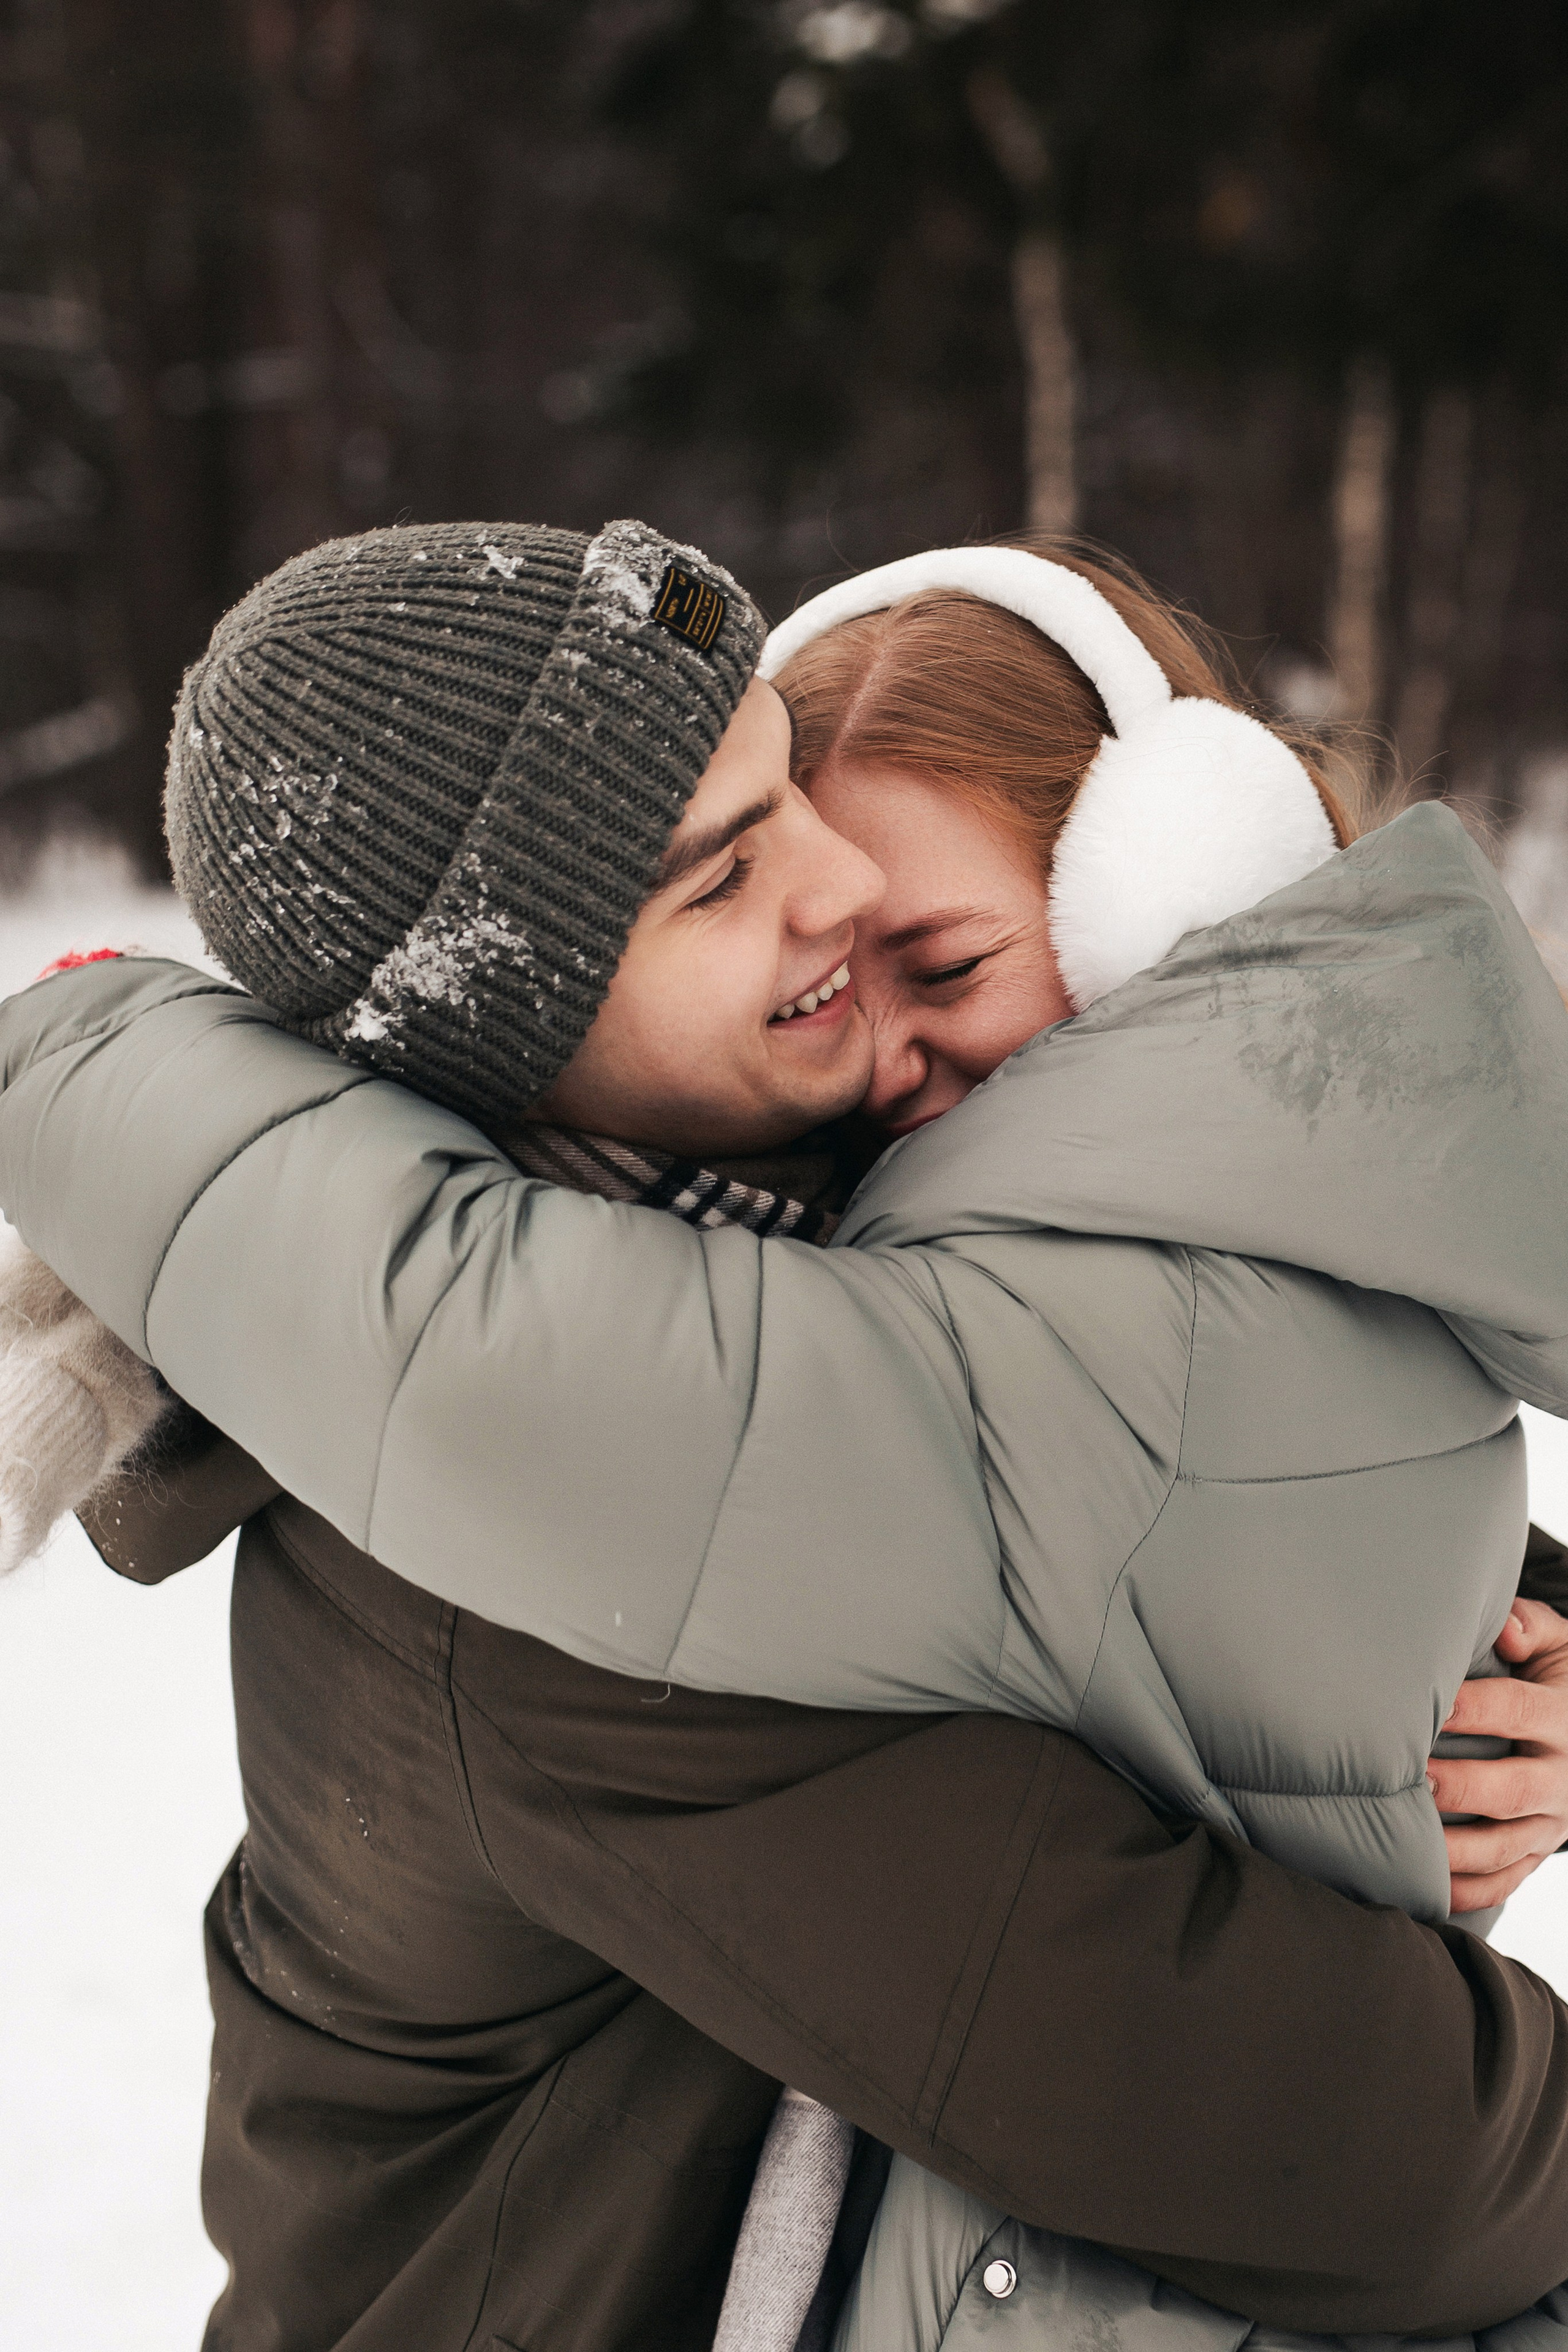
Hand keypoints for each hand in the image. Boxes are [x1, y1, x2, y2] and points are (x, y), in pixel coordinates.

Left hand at [1430, 1598, 1567, 1913]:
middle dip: (1460, 1787)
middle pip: (1511, 1790)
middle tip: (1412, 1777)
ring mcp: (1551, 1824)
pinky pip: (1504, 1882)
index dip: (1475, 1710)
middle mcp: (1562, 1778)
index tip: (1431, 1705)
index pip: (1519, 1711)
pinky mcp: (1536, 1854)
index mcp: (1564, 1719)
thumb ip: (1532, 1628)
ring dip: (1455, 1849)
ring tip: (1406, 1837)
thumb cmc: (1554, 1677)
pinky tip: (1425, 1888)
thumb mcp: (1559, 1646)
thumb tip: (1506, 1631)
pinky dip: (1467, 1891)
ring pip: (1504, 1848)